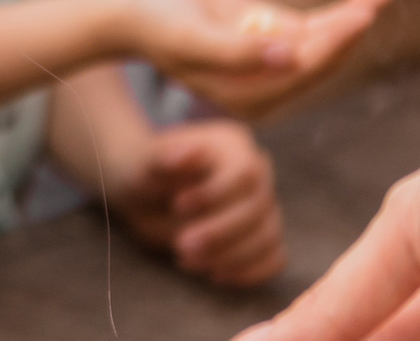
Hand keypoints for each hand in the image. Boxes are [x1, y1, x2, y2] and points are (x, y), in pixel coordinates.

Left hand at [113, 120, 285, 287]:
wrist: (144, 193)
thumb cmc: (144, 172)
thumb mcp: (144, 163)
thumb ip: (163, 158)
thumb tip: (189, 153)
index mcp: (232, 145)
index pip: (246, 173)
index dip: (216, 195)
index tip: (177, 205)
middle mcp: (257, 173)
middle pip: (259, 209)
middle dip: (220, 233)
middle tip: (181, 245)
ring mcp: (264, 206)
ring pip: (269, 237)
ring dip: (232, 257)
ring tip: (188, 260)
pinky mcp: (263, 235)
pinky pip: (275, 258)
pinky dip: (250, 271)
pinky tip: (215, 275)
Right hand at [116, 0, 394, 116]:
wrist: (137, 8)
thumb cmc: (155, 24)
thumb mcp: (189, 38)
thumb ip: (235, 53)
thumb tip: (289, 56)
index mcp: (251, 97)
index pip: (304, 70)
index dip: (334, 43)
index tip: (358, 16)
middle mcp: (271, 83)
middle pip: (324, 56)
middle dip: (351, 29)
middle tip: (374, 0)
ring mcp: (277, 57)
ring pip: (329, 38)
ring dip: (356, 15)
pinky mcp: (278, 33)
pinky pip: (321, 23)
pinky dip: (346, 8)